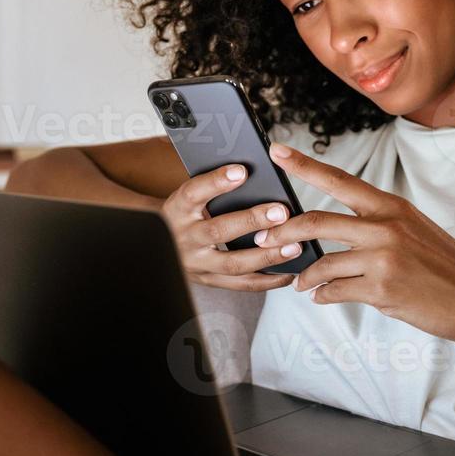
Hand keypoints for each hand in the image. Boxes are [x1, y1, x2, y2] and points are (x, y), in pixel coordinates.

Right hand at [159, 163, 305, 291]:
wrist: (161, 244)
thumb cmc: (185, 214)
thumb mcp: (190, 197)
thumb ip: (213, 187)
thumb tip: (250, 171)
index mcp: (177, 210)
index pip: (194, 192)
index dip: (216, 182)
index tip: (242, 170)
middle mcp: (184, 238)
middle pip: (217, 231)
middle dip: (252, 221)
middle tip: (281, 212)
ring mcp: (197, 264)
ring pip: (232, 263)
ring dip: (266, 256)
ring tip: (294, 246)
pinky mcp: (210, 281)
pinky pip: (241, 284)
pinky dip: (268, 281)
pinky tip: (289, 271)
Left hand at [253, 143, 454, 343]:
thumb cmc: (449, 266)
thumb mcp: (415, 230)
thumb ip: (378, 227)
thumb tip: (339, 238)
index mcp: (391, 207)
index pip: (339, 180)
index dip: (304, 164)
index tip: (276, 151)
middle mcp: (385, 226)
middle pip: (316, 221)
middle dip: (283, 231)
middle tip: (263, 238)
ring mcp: (384, 257)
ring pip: (323, 263)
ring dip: (305, 276)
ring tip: (299, 282)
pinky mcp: (383, 288)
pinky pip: (336, 291)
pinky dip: (323, 296)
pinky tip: (322, 298)